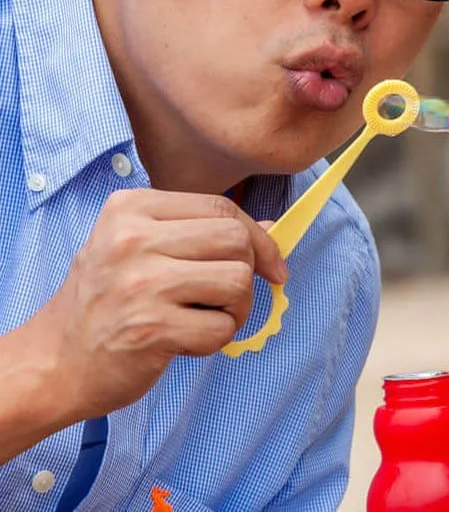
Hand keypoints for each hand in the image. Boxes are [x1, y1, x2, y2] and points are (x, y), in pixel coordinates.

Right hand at [26, 189, 287, 421]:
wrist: (52, 363)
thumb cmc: (104, 304)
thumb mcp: (138, 250)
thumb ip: (200, 234)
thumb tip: (272, 227)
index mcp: (130, 209)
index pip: (221, 208)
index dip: (258, 237)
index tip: (271, 265)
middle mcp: (132, 240)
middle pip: (236, 240)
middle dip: (248, 273)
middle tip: (225, 299)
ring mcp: (140, 284)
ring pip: (238, 282)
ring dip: (234, 311)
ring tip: (201, 320)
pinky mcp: (151, 329)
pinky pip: (223, 329)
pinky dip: (215, 341)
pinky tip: (183, 343)